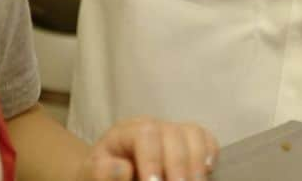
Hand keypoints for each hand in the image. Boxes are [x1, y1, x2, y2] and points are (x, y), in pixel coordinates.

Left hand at [76, 116, 219, 180]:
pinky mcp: (187, 143)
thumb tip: (123, 169)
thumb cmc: (102, 175)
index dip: (153, 159)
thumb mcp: (92, 175)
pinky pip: (205, 138)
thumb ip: (100, 173)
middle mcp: (153, 126)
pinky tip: (207, 173)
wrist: (108, 173)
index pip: (145, 133)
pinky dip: (210, 153)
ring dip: (197, 163)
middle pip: (173, 133)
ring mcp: (172, 132)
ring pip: (193, 133)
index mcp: (126, 131)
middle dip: (178, 166)